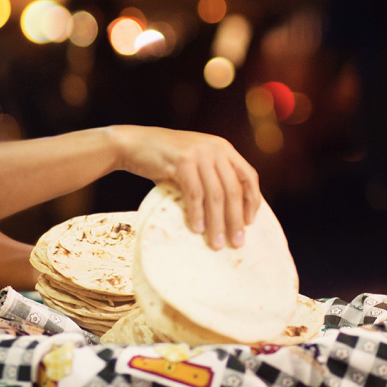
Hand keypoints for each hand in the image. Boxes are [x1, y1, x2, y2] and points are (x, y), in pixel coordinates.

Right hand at [109, 126, 261, 249]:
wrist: (133, 144)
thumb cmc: (164, 158)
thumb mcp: (195, 162)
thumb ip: (211, 177)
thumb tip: (228, 213)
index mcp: (222, 148)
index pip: (248, 175)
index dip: (252, 200)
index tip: (251, 222)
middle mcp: (215, 148)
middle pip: (233, 189)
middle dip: (236, 219)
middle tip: (237, 242)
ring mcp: (199, 153)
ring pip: (215, 195)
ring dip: (217, 223)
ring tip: (217, 243)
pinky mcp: (182, 161)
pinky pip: (195, 193)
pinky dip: (197, 214)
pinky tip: (198, 229)